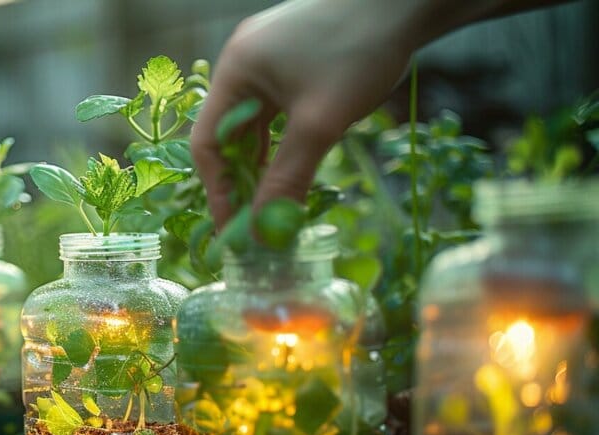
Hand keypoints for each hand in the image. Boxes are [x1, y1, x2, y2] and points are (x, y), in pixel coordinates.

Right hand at [191, 0, 413, 227]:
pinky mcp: (293, 56)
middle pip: (228, 132)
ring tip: (275, 199)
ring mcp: (268, 56)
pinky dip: (280, 139)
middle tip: (256, 221)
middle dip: (240, 179)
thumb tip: (263, 231)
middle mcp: (243, 61)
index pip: (207, 141)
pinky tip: (296, 161)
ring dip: (262, 162)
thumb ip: (287, 178)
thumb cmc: (359, 52)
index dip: (217, 189)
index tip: (233, 228)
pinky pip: (274, 108)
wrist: (408, 1)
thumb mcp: (320, 124)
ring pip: (253, 122)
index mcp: (235, 70)